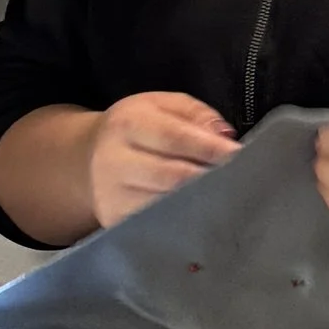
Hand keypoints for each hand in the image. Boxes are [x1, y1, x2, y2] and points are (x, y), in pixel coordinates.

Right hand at [90, 90, 236, 226]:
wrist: (87, 157)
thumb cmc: (137, 127)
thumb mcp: (162, 105)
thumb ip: (196, 113)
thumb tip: (224, 136)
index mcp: (127, 123)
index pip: (173, 137)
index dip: (208, 147)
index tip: (238, 154)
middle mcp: (114, 161)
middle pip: (170, 176)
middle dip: (208, 178)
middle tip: (241, 178)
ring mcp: (112, 196)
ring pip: (164, 204)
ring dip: (200, 202)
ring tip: (227, 196)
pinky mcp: (114, 221)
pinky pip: (155, 223)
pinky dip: (182, 220)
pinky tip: (203, 214)